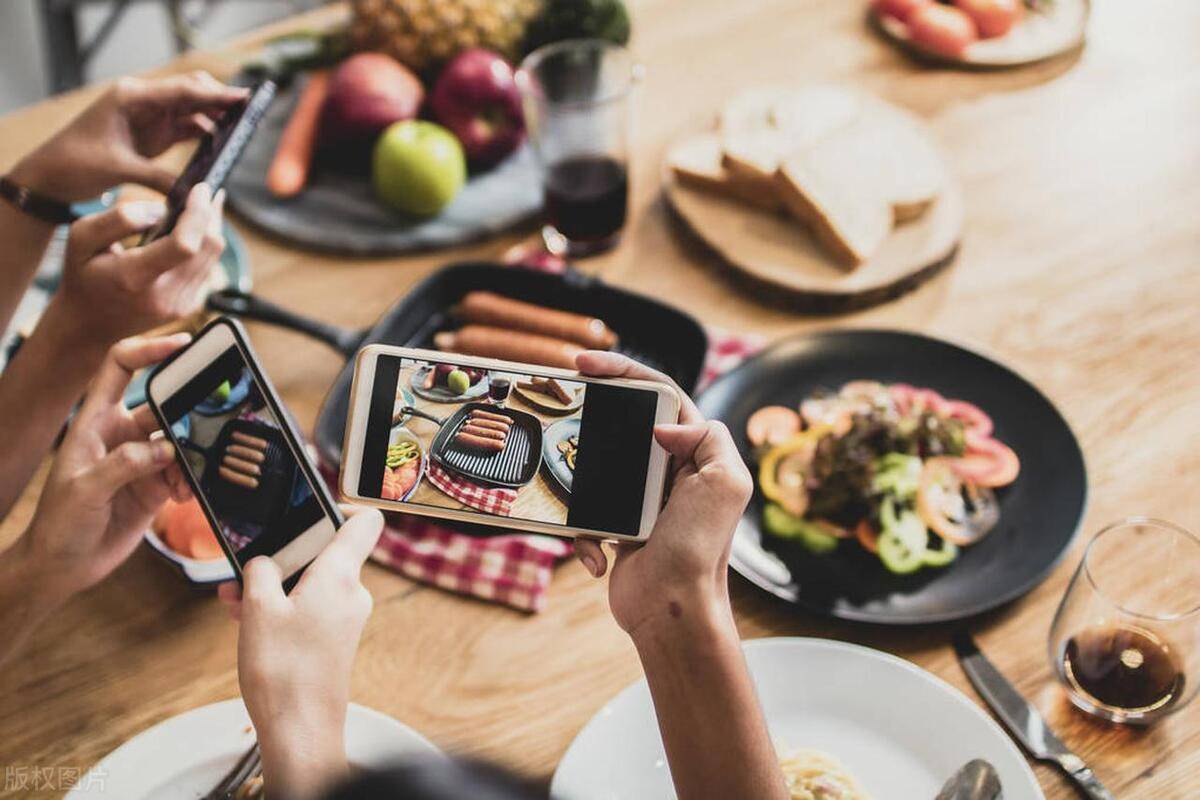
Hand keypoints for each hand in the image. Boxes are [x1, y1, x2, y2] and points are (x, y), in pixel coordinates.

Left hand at [8, 71, 246, 201]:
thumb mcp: (119, 169)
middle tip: (251, 113)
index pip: (182, 90)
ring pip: (193, 109)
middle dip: (221, 101)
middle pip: (192, 92)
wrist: (52, 176)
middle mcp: (143, 101)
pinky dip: (206, 134)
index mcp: (131, 97)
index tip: (245, 99)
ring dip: (217, 117)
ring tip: (243, 128)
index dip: (216, 94)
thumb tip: (193, 192)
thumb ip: (157, 178)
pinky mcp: (153, 133)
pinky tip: (222, 144)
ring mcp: (149, 116)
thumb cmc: (76, 163)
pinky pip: (187, 128)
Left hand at [19, 334, 192, 603]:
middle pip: (163, 405)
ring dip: (190, 457)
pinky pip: (185, 471)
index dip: (149, 348)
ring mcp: (142, 459)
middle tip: (206, 422)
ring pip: (180, 440)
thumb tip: (164, 449)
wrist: (64, 566)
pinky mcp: (156, 484)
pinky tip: (183, 496)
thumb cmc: (59, 524)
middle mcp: (121, 434)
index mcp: (95, 421)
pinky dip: (191, 481)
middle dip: (187, 411)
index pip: (121, 366)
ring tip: (183, 479)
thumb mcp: (83, 490)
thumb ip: (123, 464)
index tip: (183, 344)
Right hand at [58, 184, 224, 341]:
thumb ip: (119, 218)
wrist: (88, 324)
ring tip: (201, 205)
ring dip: (211, 227)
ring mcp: (179, 305)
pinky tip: (195, 229)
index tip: (199, 188)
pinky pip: (209, 268)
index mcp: (134, 277)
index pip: (184, 244)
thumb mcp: (81, 238)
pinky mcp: (188, 307)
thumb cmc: (83, 275)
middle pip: (208, 247)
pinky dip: (206, 245)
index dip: (198, 213)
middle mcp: (163, 296)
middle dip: (209, 214)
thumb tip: (161, 211)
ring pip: (214, 256)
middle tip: (203, 190)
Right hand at [217, 507, 383, 799]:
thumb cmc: (284, 672)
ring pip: (311, 583)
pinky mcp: (335, 640)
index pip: (366, 522)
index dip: (343, 506)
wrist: (300, 731)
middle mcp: (352, 593)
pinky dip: (282, 608)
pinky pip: (310, 608)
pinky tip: (248, 621)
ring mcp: (346, 618)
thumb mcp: (257, 608)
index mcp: (341, 575)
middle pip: (325, 552)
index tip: (313, 504)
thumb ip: (261, 571)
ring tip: (235, 602)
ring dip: (274, 585)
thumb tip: (264, 562)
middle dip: (283, 556)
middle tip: (248, 568)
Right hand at [572, 352, 753, 637]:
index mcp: (696, 452)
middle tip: (561, 411)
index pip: (660, 394)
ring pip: (596, 469)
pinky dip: (585, 535)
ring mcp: (640, 499)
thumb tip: (664, 426)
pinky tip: (600, 556)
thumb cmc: (701, 550)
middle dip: (592, 421)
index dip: (624, 371)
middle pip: (622, 425)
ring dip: (582, 487)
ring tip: (581, 502)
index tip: (585, 363)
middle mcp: (669, 471)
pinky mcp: (616, 527)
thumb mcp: (726, 483)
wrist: (673, 611)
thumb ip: (707, 439)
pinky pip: (587, 514)